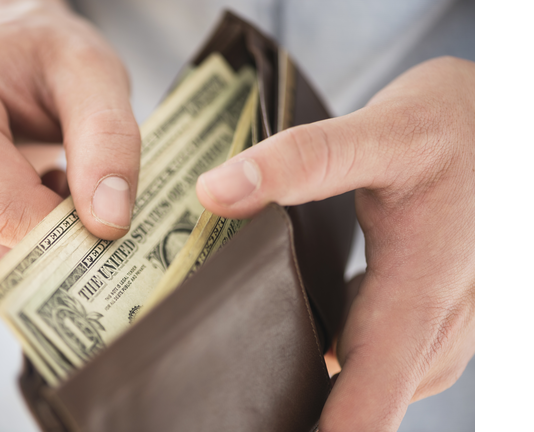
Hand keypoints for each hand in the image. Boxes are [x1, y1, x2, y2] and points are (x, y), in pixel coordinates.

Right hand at [0, 0, 139, 306]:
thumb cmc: (33, 57)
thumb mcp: (89, 71)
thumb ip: (110, 139)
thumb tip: (108, 223)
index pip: (6, 215)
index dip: (69, 232)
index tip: (101, 213)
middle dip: (48, 243)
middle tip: (65, 188)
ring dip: (23, 256)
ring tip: (32, 189)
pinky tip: (3, 210)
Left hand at [197, 56, 474, 430]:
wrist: (510, 116)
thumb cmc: (456, 122)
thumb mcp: (381, 132)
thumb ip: (302, 161)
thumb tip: (215, 192)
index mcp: (419, 297)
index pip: (368, 407)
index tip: (261, 430)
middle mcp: (440, 325)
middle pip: (369, 404)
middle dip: (311, 414)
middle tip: (239, 403)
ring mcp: (446, 320)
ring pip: (382, 381)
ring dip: (333, 389)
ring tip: (264, 377)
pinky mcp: (439, 307)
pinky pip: (394, 354)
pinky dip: (352, 355)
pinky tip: (312, 334)